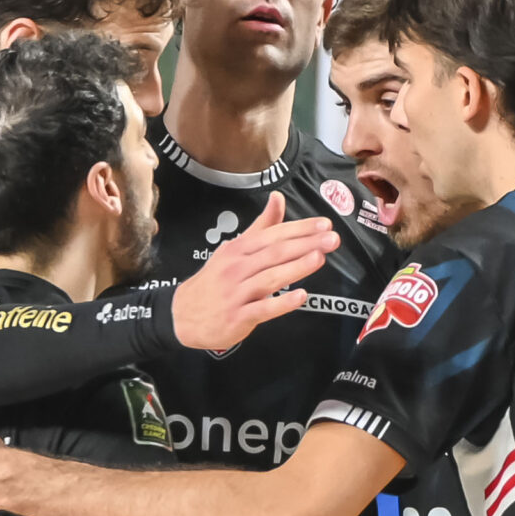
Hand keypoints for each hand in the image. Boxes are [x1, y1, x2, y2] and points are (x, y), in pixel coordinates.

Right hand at [172, 191, 338, 352]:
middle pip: (274, 253)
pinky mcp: (238, 316)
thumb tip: (278, 198)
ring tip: (319, 258)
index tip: (324, 224)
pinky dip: (282, 303)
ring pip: (270, 278)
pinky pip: (262, 309)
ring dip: (296, 268)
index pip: (272, 235)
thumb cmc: (214, 281)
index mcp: (239, 249)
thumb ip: (261, 227)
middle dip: (305, 244)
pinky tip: (301, 297)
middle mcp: (237, 268)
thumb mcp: (233, 249)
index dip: (299, 229)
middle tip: (332, 239)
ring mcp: (237, 293)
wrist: (182, 315)